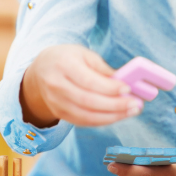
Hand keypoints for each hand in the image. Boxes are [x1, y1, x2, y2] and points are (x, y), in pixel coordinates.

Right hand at [20, 45, 141, 126]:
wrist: (40, 70)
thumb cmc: (67, 59)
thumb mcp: (83, 54)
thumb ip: (102, 68)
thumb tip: (124, 81)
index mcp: (63, 65)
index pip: (88, 81)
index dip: (109, 87)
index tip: (128, 89)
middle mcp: (56, 85)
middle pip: (88, 101)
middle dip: (115, 105)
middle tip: (135, 104)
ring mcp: (56, 103)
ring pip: (86, 116)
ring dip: (112, 116)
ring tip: (131, 111)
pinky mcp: (60, 114)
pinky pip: (83, 121)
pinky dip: (103, 120)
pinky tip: (117, 115)